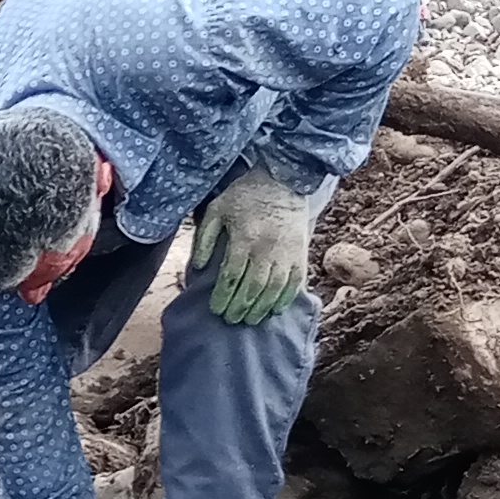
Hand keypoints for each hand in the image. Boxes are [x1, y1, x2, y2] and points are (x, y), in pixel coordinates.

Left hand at [188, 170, 318, 325]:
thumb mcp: (216, 209)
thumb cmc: (245, 195)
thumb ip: (204, 238)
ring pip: (274, 290)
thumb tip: (198, 268)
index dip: (223, 297)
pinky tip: (275, 310)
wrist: (284, 179)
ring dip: (261, 308)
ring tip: (250, 320)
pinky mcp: (301, 254)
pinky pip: (295, 283)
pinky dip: (285, 299)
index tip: (215, 309)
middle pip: (252, 288)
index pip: (231, 276)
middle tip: (230, 320)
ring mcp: (287, 252)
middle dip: (240, 307)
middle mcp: (267, 248)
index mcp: (244, 238)